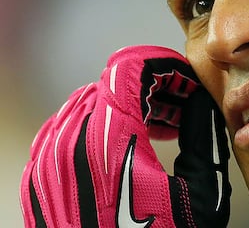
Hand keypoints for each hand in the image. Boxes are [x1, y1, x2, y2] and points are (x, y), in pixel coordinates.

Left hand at [21, 46, 230, 226]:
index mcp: (108, 141)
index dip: (163, 66)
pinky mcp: (38, 185)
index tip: (184, 78)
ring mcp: (46, 166)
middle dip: (152, 87)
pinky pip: (63, 133)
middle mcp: (69, 146)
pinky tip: (126, 147)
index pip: (129, 67)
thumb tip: (199, 106)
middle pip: (109, 83)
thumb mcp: (198, 193)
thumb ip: (199, 137)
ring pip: (86, 104)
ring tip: (160, 128)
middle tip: (183, 107)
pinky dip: (98, 127)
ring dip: (126, 105)